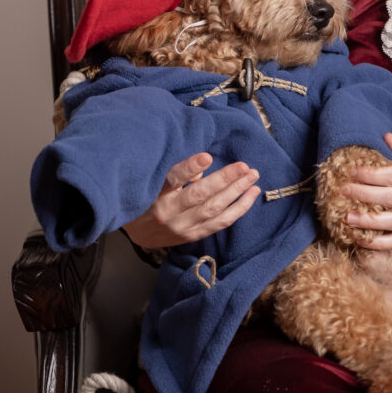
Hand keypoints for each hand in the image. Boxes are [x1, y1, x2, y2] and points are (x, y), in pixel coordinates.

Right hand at [121, 154, 259, 248]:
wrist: (138, 233)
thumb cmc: (147, 198)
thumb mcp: (153, 183)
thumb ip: (177, 174)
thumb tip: (203, 167)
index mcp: (156, 194)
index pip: (173, 179)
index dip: (190, 168)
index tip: (207, 156)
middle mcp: (169, 212)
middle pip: (200, 195)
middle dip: (226, 180)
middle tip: (245, 167)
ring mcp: (182, 227)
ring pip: (214, 210)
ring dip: (237, 193)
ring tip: (253, 178)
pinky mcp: (192, 236)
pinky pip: (219, 223)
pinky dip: (238, 209)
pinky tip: (250, 196)